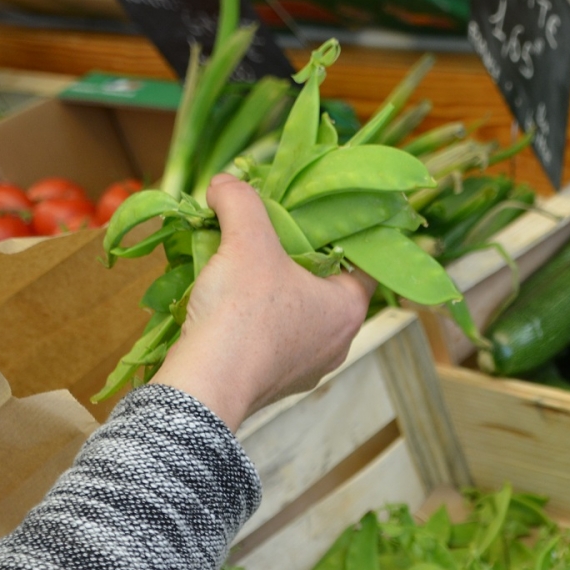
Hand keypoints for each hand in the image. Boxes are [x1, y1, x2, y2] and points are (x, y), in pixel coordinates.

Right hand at [152, 174, 374, 429]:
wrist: (206, 386)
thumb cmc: (244, 313)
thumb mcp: (246, 241)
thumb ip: (242, 202)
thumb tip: (226, 183)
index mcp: (349, 309)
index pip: (363, 263)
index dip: (342, 236)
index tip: (317, 218)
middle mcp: (337, 343)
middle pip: (325, 288)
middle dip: (298, 261)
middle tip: (273, 235)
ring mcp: (307, 368)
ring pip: (297, 317)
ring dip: (273, 292)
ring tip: (244, 266)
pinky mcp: (274, 384)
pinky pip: (271, 342)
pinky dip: (254, 322)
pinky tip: (228, 304)